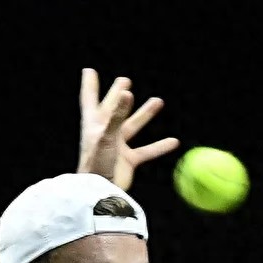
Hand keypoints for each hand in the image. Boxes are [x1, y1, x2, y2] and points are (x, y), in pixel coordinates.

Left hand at [76, 68, 179, 190]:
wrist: (100, 191)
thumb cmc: (96, 162)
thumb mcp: (106, 135)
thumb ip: (117, 114)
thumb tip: (127, 92)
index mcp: (94, 123)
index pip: (90, 98)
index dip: (90, 85)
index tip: (89, 71)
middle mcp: (105, 131)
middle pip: (113, 107)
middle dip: (118, 94)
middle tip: (125, 80)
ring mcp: (117, 145)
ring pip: (133, 125)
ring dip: (144, 114)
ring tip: (158, 101)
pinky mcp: (128, 160)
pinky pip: (146, 150)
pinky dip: (159, 146)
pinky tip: (173, 141)